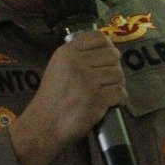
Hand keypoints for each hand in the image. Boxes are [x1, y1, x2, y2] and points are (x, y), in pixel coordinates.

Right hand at [9, 31, 126, 164]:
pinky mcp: (96, 100)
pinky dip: (121, 99)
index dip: (108, 47)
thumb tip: (105, 50)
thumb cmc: (51, 100)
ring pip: (118, 74)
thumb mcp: (56, 68)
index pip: (98, 38)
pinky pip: (120, 92)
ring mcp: (87, 82)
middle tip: (109, 79)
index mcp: (66, 53)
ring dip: (118, 83)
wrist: (43, 127)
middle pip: (112, 55)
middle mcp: (76, 64)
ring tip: (109, 91)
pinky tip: (114, 102)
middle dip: (114, 67)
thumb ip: (76, 57)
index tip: (108, 58)